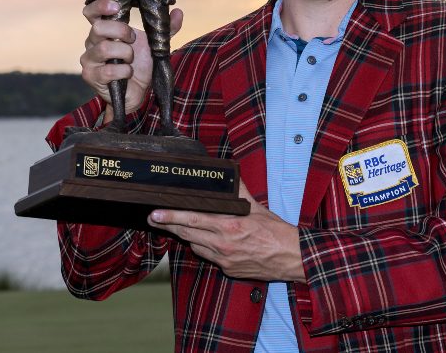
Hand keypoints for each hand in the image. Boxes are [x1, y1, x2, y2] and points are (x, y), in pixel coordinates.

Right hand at [80, 0, 183, 118]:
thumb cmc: (141, 64)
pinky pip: (108, 70)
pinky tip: (128, 73)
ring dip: (125, 54)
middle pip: (99, 27)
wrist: (138, 92)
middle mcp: (92, 42)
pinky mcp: (91, 75)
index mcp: (104, 30)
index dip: (100, 6)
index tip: (117, 7)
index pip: (91, 12)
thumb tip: (178, 12)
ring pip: (105, 48)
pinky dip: (124, 71)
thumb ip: (165, 28)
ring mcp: (89, 59)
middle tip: (133, 40)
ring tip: (131, 60)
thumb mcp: (154, 44)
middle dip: (121, 32)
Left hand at [147, 181, 305, 281]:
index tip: (156, 213)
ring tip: (178, 226)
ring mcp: (224, 259)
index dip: (171, 216)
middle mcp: (223, 243)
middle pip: (187, 233)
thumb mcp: (257, 208)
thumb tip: (231, 175)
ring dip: (187, 236)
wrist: (291, 257)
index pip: (192, 219)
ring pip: (195, 246)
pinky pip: (208, 257)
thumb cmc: (276, 232)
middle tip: (153, 218)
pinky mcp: (228, 270)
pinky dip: (204, 248)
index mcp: (229, 225)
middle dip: (168, 225)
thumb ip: (240, 192)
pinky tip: (206, 241)